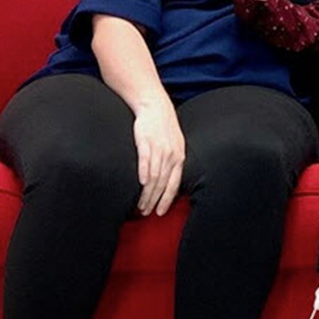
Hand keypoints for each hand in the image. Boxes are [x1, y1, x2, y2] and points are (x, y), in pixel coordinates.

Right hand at [133, 101, 184, 215]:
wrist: (154, 105)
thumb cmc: (163, 127)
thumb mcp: (174, 144)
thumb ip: (172, 161)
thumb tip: (167, 181)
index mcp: (179, 157)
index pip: (174, 184)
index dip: (167, 200)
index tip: (160, 212)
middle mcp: (171, 155)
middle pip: (163, 184)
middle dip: (154, 201)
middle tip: (145, 213)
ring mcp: (159, 148)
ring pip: (154, 176)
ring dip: (147, 193)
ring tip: (139, 205)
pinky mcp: (146, 141)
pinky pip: (146, 160)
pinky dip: (144, 172)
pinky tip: (141, 183)